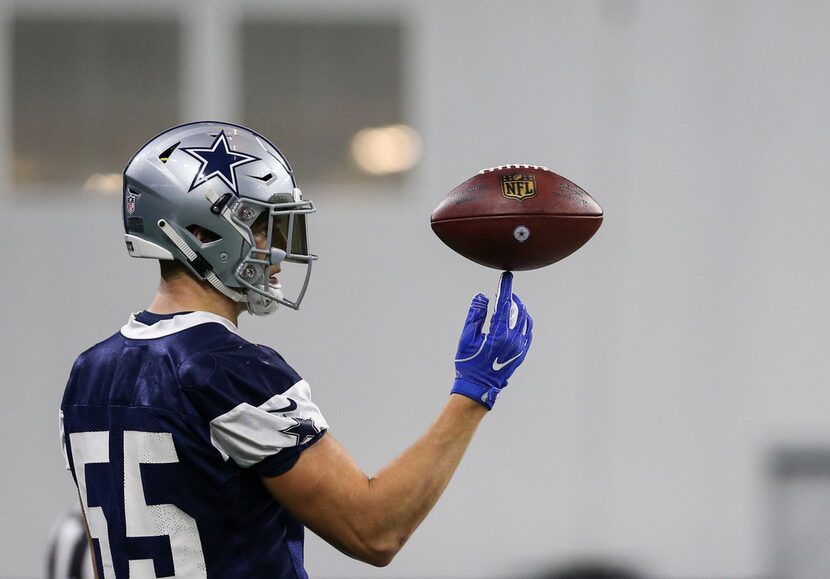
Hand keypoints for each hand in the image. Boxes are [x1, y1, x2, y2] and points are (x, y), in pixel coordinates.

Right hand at [451, 272, 532, 409]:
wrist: (478, 388)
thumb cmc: (468, 363)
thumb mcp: (467, 338)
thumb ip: (475, 315)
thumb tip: (482, 297)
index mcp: (499, 334)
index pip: (505, 304)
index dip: (505, 288)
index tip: (506, 277)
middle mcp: (513, 339)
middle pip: (518, 310)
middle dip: (511, 297)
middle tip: (503, 291)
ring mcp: (520, 347)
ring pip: (525, 320)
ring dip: (518, 308)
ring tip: (509, 303)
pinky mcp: (522, 354)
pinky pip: (528, 332)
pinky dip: (524, 321)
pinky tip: (518, 318)